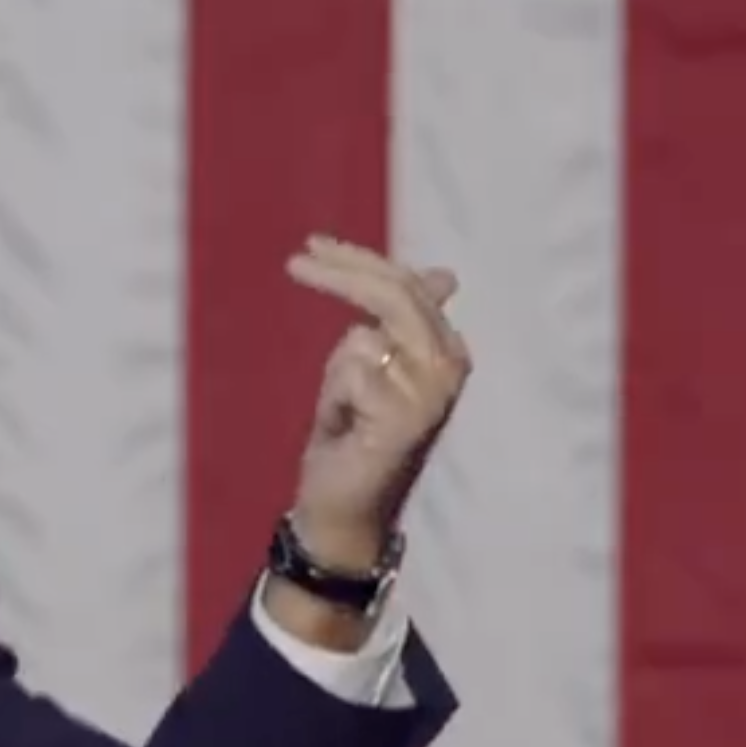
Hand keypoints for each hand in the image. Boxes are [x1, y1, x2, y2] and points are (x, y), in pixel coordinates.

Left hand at [281, 234, 470, 569]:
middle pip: (395, 296)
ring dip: (337, 372)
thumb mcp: (372, 364)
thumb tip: (446, 275)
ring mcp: (431, 394)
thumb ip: (395, 320)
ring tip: (346, 409)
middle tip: (295, 261)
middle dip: (342, 273)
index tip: (313, 246)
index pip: (407, 286)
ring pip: (363, 338)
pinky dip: (336, 399)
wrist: (342, 500)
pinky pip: (352, 375)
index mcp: (447, 349)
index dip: (359, 261)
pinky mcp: (404, 419)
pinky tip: (348, 427)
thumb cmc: (353, 433)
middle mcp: (449, 367)